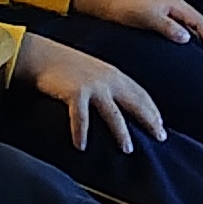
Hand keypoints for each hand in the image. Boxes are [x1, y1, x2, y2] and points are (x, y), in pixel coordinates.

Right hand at [21, 34, 163, 151]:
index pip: (141, 93)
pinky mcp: (74, 93)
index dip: (153, 110)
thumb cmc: (64, 65)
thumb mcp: (92, 71)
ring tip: (128, 149)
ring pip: (113, 115)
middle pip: (135, 103)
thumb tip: (115, 101)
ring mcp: (92, 87)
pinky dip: (81, 133)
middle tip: (161, 137)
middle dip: (150, 121)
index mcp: (113, 74)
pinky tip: (81, 147)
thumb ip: (105, 84)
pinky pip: (81, 118)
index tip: (161, 124)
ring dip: (122, 133)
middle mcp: (107, 80)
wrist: (41, 54)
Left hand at [70, 0, 202, 53]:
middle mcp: (174, 8)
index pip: (202, 23)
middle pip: (200, 26)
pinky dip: (188, 42)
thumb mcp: (147, 17)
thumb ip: (167, 27)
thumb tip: (187, 38)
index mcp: (176, 5)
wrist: (103, 0)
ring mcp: (166, 14)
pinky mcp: (157, 20)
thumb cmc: (123, 5)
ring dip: (201, 43)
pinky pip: (179, 31)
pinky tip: (185, 53)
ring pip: (191, 29)